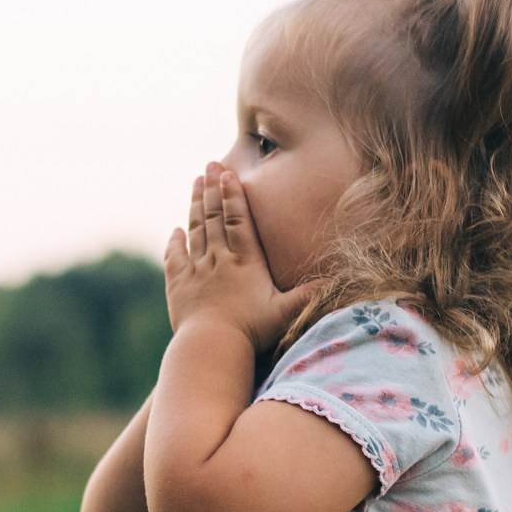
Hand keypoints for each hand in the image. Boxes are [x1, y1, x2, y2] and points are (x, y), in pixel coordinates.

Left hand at [163, 162, 315, 352]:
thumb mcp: (285, 312)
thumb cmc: (251, 331)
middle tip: (209, 165)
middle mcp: (218, 259)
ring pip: (195, 230)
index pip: (237, 219)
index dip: (232, 194)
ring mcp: (196, 270)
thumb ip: (308, 295)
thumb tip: (337, 280)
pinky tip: (176, 231)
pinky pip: (174, 257)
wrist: (211, 346)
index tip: (227, 173)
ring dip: (195, 205)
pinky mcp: (178, 285)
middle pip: (214, 217)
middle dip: (212, 188)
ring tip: (196, 182)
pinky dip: (175, 242)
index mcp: (244, 261)